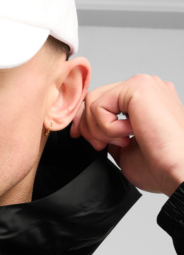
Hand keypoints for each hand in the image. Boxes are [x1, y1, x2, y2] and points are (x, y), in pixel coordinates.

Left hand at [70, 74, 183, 195]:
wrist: (177, 170)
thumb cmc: (160, 165)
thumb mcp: (125, 150)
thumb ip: (110, 136)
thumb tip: (95, 134)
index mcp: (147, 100)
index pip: (105, 100)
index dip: (87, 119)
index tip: (81, 137)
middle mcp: (147, 87)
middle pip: (95, 98)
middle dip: (87, 125)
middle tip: (100, 146)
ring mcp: (143, 84)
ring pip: (94, 101)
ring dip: (99, 129)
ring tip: (123, 142)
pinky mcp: (138, 87)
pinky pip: (99, 105)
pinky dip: (107, 127)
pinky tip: (130, 134)